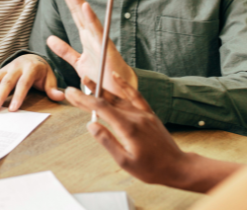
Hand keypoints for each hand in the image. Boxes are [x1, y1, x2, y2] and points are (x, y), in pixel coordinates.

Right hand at [0, 54, 63, 111]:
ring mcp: (7, 68)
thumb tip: (60, 96)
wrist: (32, 58)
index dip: (18, 96)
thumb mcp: (50, 78)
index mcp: (31, 68)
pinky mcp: (0, 71)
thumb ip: (52, 88)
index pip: (24, 83)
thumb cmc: (41, 72)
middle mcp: (17, 66)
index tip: (13, 109)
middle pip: (6, 82)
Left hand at [47, 0, 137, 97]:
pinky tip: (84, 6)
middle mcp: (92, 34)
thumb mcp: (78, 62)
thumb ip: (64, 50)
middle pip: (79, 10)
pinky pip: (96, 32)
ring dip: (77, 0)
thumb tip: (50, 38)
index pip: (75, 12)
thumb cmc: (102, 75)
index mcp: (86, 36)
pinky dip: (91, 19)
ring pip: (86, 16)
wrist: (118, 91)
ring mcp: (99, 39)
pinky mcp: (105, 48)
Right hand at [65, 74, 191, 186]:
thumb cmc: (151, 168)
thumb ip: (107, 141)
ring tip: (88, 80)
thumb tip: (91, 125)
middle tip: (71, 89)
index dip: (84, 100)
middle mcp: (136, 116)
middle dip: (88, 94)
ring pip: (119, 97)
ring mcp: (143, 113)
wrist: (176, 166)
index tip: (71, 94)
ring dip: (102, 89)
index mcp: (128, 127)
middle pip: (107, 101)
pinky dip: (125, 85)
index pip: (101, 109)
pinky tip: (116, 78)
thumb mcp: (124, 161)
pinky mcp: (149, 114)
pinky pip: (135, 95)